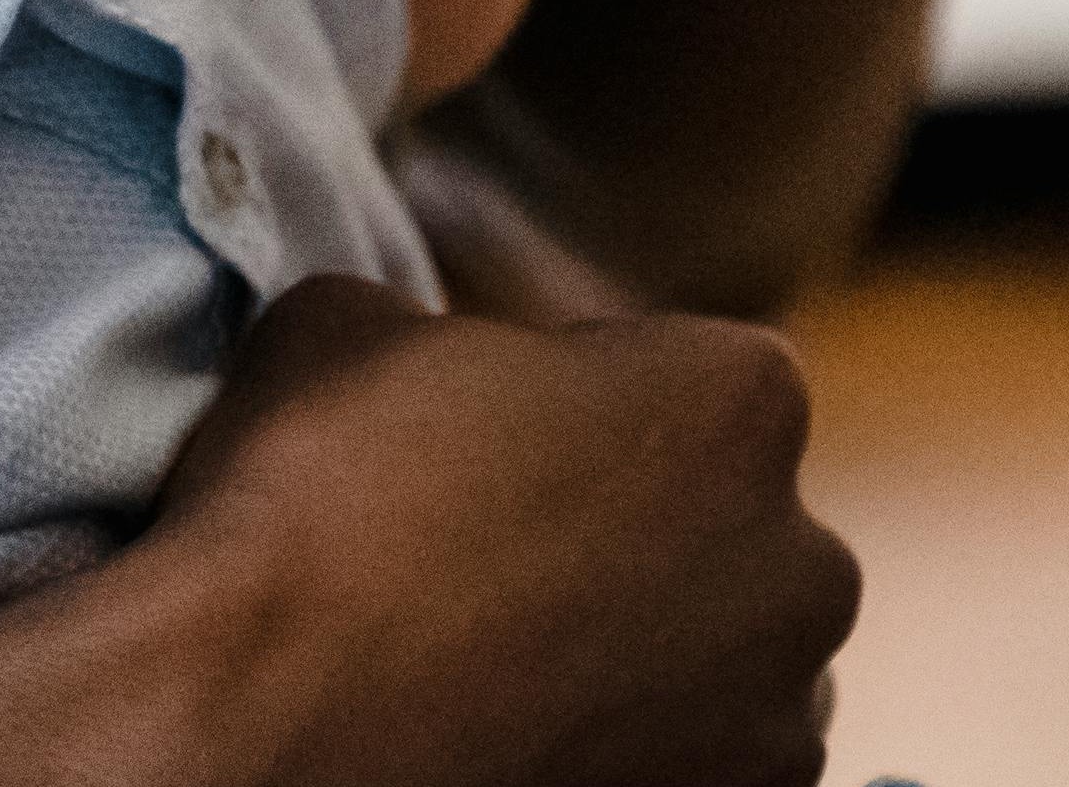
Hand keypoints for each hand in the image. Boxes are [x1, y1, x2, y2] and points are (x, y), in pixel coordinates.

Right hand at [135, 280, 852, 786]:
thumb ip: (444, 329)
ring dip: (640, 646)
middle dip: (635, 526)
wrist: (264, 729)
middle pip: (724, 518)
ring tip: (500, 660)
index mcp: (738, 400)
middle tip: (495, 551)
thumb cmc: (309, 513)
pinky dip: (631, 748)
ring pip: (723, 652)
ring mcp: (783, 718)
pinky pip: (699, 762)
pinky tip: (518, 732)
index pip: (683, 369)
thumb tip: (432, 361)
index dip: (580, 393)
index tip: (495, 434)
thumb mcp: (346, 325)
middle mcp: (804, 562)